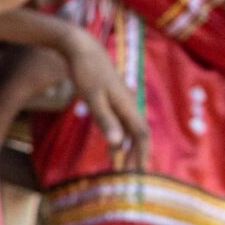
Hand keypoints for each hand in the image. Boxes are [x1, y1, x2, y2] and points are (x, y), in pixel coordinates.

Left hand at [59, 30, 149, 171]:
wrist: (82, 48)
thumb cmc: (86, 72)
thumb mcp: (92, 98)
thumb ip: (105, 120)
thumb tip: (117, 145)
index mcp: (128, 106)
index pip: (141, 136)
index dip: (142, 155)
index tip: (139, 174)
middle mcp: (129, 105)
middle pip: (139, 135)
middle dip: (137, 156)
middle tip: (131, 176)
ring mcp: (122, 102)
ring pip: (130, 130)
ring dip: (129, 148)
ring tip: (122, 166)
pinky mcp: (113, 99)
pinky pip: (122, 123)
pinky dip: (120, 137)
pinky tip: (113, 147)